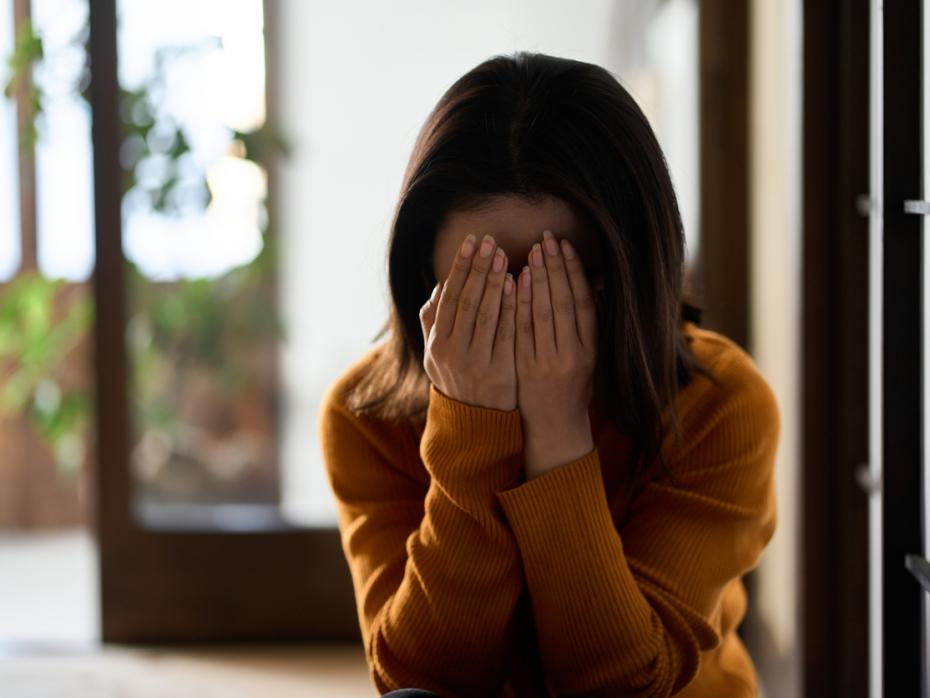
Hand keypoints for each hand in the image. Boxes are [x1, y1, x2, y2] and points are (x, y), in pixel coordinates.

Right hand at [420, 233, 517, 410]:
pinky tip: (518, 285)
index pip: (449, 297)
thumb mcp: (436, 355)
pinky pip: (506, 333)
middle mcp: (452, 352)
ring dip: (494, 282)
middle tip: (490, 241)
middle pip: (466, 301)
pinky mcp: (500, 372)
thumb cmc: (458, 381)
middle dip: (478, 268)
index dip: (460, 267)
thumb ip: (433, 321)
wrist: (475, 425)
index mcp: (437, 344)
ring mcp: (475, 363)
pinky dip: (510, 307)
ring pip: (485, 314)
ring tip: (504, 256)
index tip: (472, 242)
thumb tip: (439, 286)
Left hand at [515, 230, 597, 478]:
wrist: (555, 426)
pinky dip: (519, 304)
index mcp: (590, 349)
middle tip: (546, 239)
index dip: (574, 272)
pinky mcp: (525, 368)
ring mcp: (547, 362)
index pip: (582, 302)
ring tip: (532, 252)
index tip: (565, 247)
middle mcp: (571, 354)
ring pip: (541, 313)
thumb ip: (589, 323)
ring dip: (536, 280)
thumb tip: (593, 283)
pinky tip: (515, 281)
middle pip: (562, 303)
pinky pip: (521, 331)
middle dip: (554, 268)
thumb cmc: (574, 385)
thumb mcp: (590, 356)